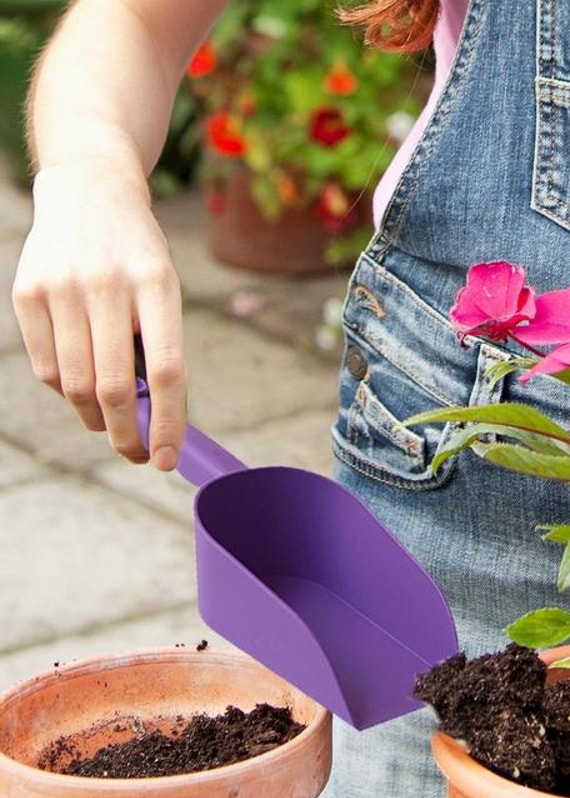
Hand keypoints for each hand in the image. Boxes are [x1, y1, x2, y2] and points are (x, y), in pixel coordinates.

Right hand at [11, 159, 185, 469]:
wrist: (89, 192)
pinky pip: (46, 367)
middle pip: (115, 387)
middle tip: (138, 454)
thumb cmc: (138, 258)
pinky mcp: (27, 292)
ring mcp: (62, 286)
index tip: (167, 460)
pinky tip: (81, 386)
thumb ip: (159, 348)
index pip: (167, 371)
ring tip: (111, 423)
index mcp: (157, 284)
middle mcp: (107, 284)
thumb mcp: (164, 291)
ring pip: (75, 384)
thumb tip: (154, 421)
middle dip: (127, 435)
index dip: (168, 423)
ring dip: (96, 418)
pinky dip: (65, 391)